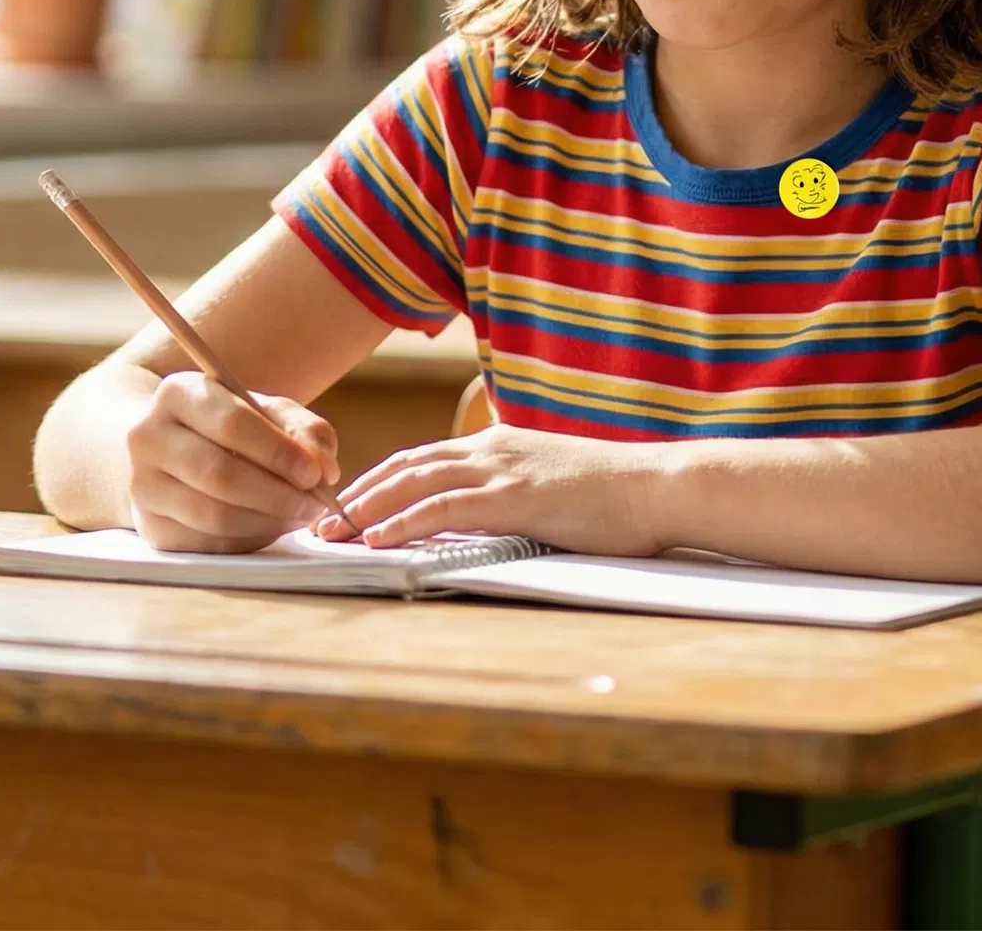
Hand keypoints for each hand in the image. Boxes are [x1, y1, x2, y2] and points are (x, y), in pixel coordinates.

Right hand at [126, 371, 339, 552]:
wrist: (164, 446)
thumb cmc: (226, 424)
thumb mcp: (264, 410)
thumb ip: (302, 429)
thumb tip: (324, 469)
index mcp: (178, 393)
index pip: (231, 424)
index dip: (278, 452)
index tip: (314, 472)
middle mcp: (148, 437)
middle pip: (220, 475)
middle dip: (277, 494)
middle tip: (314, 503)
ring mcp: (142, 486)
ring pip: (214, 516)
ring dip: (268, 521)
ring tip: (299, 514)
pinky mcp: (150, 527)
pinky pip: (209, 543)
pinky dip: (250, 538)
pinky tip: (271, 525)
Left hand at [318, 425, 663, 555]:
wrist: (658, 486)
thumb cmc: (614, 494)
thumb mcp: (551, 483)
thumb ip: (513, 492)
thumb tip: (483, 518)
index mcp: (499, 444)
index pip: (424, 457)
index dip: (382, 479)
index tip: (349, 504)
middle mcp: (492, 448)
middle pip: (408, 465)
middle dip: (360, 493)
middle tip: (322, 520)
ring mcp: (502, 470)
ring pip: (415, 482)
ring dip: (368, 509)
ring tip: (334, 532)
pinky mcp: (515, 498)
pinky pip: (445, 508)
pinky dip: (405, 521)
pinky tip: (379, 538)